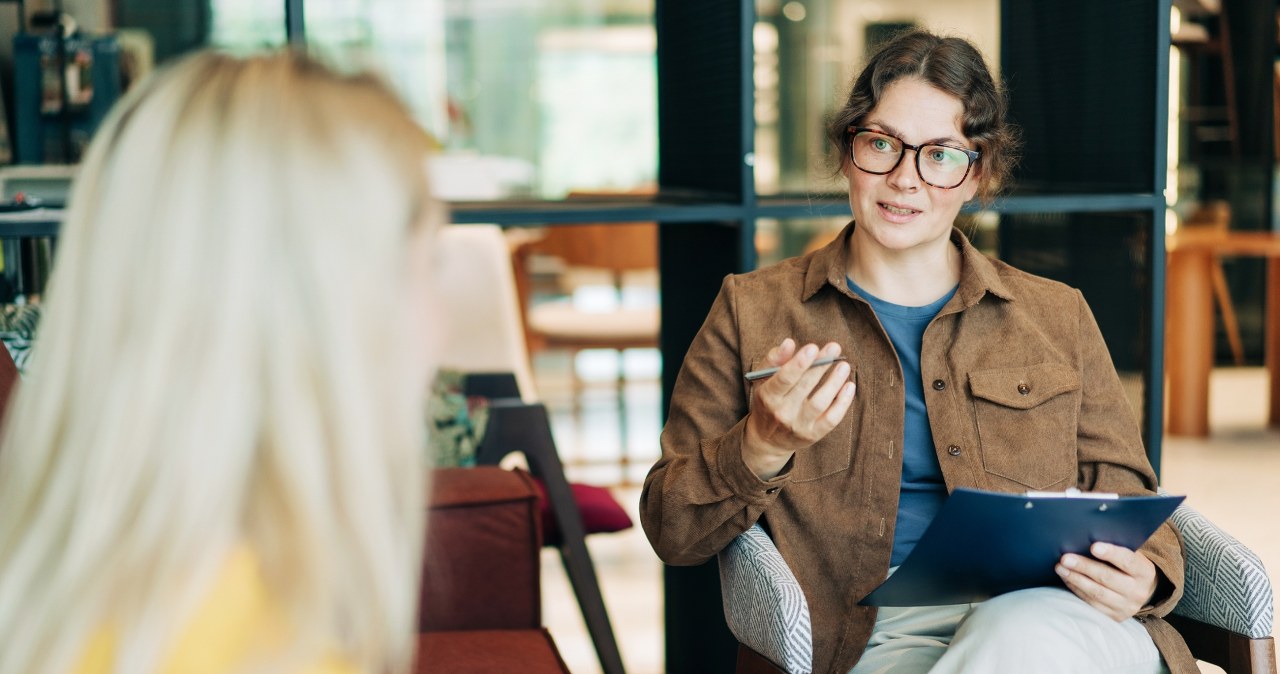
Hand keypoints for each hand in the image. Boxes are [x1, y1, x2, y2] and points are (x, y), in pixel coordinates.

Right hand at [743, 339, 854, 479]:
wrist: (767, 439)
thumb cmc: (767, 401)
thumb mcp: (763, 380)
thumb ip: (774, 359)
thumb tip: (789, 343)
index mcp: (768, 396)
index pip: (784, 379)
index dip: (799, 364)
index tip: (813, 347)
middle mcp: (782, 412)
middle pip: (804, 387)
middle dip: (820, 366)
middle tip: (834, 347)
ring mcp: (798, 425)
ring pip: (820, 403)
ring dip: (834, 383)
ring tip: (844, 366)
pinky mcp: (813, 435)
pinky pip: (831, 419)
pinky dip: (843, 402)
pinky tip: (849, 386)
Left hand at [1056, 542, 1157, 621]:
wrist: (1139, 591)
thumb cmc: (1127, 565)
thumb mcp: (1130, 555)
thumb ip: (1115, 547)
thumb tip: (1086, 537)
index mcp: (1145, 572)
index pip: (1128, 561)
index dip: (1111, 553)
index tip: (1093, 546)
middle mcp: (1138, 591)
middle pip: (1108, 577)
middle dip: (1084, 567)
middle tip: (1065, 558)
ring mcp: (1126, 606)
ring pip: (1097, 592)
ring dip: (1075, 579)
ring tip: (1060, 568)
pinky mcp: (1114, 616)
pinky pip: (1092, 603)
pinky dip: (1076, 589)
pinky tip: (1067, 579)